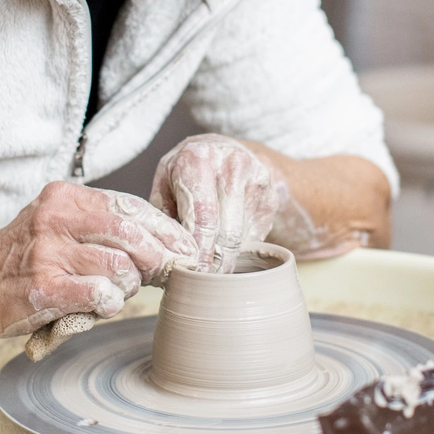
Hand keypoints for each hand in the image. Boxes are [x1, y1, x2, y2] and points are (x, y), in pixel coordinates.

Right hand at [0, 181, 195, 338]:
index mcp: (65, 197)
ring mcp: (49, 252)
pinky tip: (97, 304)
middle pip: (132, 235)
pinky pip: (100, 295)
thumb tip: (164, 246)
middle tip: (168, 275)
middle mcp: (57, 218)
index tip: (186, 248)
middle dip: (159, 259)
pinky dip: (108, 303)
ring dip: (127, 286)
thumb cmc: (24, 258)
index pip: (131, 206)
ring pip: (121, 268)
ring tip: (112, 291)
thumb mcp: (58, 224)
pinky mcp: (44, 288)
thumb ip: (101, 227)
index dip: (165, 230)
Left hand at [150, 134, 297, 273]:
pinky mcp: (271, 198)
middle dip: (214, 263)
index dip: (198, 253)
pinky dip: (239, 250)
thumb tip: (168, 258)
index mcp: (198, 158)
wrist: (225, 150)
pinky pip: (255, 237)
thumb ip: (163, 217)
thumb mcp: (165, 185)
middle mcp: (232, 165)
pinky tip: (224, 249)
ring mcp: (257, 180)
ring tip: (210, 273)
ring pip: (243, 238)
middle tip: (202, 283)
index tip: (190, 274)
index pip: (203, 218)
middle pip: (227, 232)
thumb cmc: (187, 173)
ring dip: (226, 261)